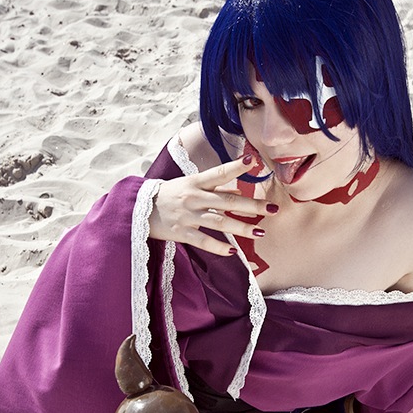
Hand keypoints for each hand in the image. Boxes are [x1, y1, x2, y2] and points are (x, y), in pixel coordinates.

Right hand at [149, 155, 278, 255]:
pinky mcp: (181, 232)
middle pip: (227, 201)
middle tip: (272, 209)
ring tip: (260, 232)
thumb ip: (214, 186)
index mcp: (195, 182)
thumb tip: (239, 187)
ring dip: (241, 227)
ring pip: (219, 222)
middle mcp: (193, 197)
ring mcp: (188, 216)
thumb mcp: (189, 184)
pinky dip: (217, 246)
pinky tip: (232, 251)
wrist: (139, 209)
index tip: (253, 162)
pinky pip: (203, 241)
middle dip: (252, 205)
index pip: (219, 173)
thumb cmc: (169, 195)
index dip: (235, 167)